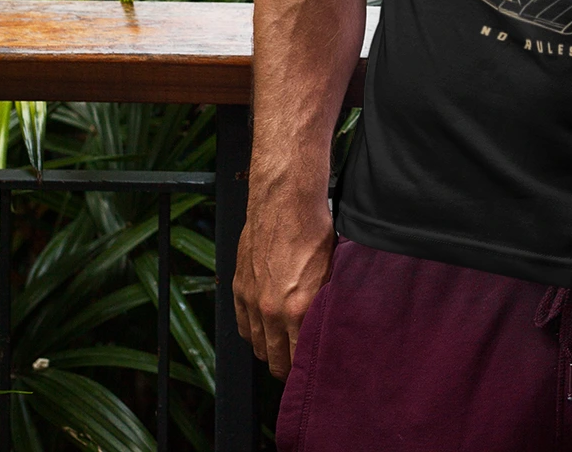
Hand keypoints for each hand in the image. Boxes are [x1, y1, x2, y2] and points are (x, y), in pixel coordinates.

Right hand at [232, 181, 335, 378]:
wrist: (284, 201)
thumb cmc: (313, 231)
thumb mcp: (332, 272)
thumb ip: (326, 305)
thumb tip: (329, 326)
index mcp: (298, 309)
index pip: (298, 359)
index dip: (305, 369)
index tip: (312, 371)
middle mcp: (270, 310)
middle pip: (274, 360)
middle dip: (285, 368)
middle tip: (295, 367)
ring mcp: (251, 299)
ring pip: (256, 345)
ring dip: (268, 350)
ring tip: (281, 349)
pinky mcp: (239, 287)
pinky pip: (242, 325)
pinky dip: (252, 332)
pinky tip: (263, 330)